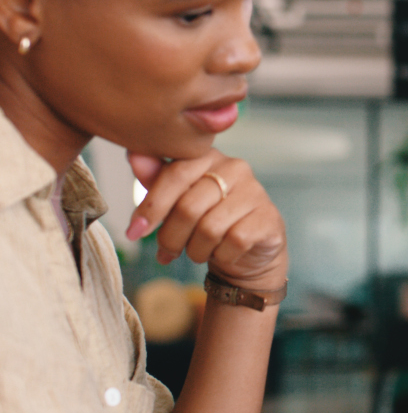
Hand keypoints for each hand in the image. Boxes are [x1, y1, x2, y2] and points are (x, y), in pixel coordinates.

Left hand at [126, 150, 286, 289]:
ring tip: (198, 252)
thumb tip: (134, 156)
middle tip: (167, 252)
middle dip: (171, 237)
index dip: (152, 206)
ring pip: (209, 229)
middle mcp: (235, 168)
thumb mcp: (178, 200)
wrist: (249, 250)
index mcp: (208, 157)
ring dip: (196, 250)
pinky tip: (222, 254)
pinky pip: (234, 242)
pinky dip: (221, 256)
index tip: (135, 231)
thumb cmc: (209, 219)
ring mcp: (255, 193)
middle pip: (189, 207)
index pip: (175, 175)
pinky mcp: (268, 218)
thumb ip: (157, 180)